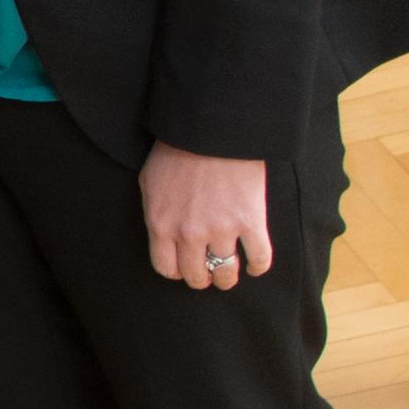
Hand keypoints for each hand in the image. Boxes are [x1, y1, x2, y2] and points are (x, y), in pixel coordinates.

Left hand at [137, 143, 274, 294]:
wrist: (211, 129)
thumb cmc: (176, 150)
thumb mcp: (149, 182)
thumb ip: (156, 213)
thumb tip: (162, 235)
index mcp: (161, 225)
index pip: (167, 268)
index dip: (177, 273)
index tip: (186, 270)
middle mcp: (189, 234)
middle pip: (196, 275)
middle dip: (202, 279)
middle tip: (210, 274)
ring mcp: (221, 229)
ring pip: (226, 271)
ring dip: (228, 277)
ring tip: (230, 273)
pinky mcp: (250, 221)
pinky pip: (259, 257)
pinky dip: (259, 266)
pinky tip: (256, 266)